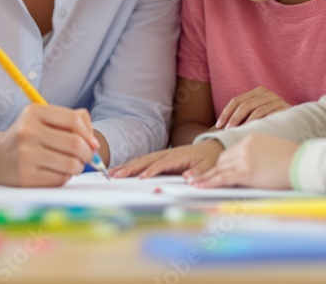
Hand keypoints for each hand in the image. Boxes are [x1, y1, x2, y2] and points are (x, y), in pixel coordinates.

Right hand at [0, 104, 97, 186]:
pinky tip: (56, 172)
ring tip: (71, 165)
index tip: (93, 144)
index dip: (89, 134)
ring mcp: (26, 155)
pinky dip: (65, 177)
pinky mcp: (26, 176)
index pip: (74, 120)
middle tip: (87, 157)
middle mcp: (28, 131)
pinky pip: (60, 179)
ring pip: (71, 164)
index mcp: (34, 112)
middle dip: (88, 153)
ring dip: (78, 167)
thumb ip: (72, 120)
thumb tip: (93, 141)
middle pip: (76, 144)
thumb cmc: (26, 137)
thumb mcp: (43, 119)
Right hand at [109, 139, 223, 179]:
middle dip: (131, 168)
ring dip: (128, 166)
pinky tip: (122, 170)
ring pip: (143, 159)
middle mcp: (169, 153)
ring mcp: (164, 154)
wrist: (212, 146)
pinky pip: (145, 161)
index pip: (163, 164)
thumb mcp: (210, 166)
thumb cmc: (211, 157)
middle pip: (147, 160)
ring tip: (113, 174)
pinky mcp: (161, 157)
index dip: (151, 170)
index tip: (141, 178)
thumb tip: (188, 179)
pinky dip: (132, 165)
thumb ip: (200, 172)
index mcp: (180, 156)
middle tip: (117, 176)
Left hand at [189, 133, 297, 189]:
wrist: (304, 163)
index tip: (212, 169)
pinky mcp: (246, 172)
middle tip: (195, 177)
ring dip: (204, 177)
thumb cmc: (295, 160)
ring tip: (191, 182)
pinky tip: (198, 186)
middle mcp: (245, 146)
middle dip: (210, 170)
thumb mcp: (273, 150)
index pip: (231, 151)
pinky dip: (208, 182)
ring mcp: (244, 158)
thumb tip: (256, 165)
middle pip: (222, 159)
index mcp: (251, 138)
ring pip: (219, 169)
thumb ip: (260, 154)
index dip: (221, 163)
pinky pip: (222, 178)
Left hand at [215, 87, 289, 128]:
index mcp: (257, 92)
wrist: (298, 123)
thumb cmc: (271, 121)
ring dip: (245, 123)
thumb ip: (242, 116)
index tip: (219, 125)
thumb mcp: (256, 115)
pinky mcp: (284, 108)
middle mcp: (266, 93)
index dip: (226, 113)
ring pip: (256, 110)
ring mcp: (276, 100)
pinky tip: (252, 132)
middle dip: (233, 118)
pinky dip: (258, 124)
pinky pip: (268, 116)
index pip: (236, 100)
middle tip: (227, 130)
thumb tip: (219, 127)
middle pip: (245, 104)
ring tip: (238, 132)